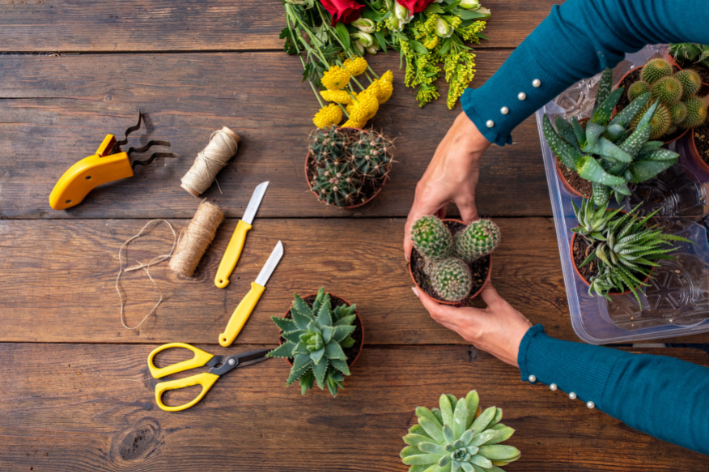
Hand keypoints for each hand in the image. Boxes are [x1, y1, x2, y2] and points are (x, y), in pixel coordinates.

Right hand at [404, 112, 490, 259]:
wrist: (460, 144)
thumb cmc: (459, 167)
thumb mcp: (466, 197)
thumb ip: (469, 215)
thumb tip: (473, 227)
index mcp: (425, 202)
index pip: (413, 229)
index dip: (409, 244)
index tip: (408, 257)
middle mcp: (420, 195)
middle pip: (412, 222)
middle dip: (413, 238)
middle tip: (415, 252)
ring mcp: (424, 188)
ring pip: (419, 212)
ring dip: (422, 225)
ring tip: (428, 238)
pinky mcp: (430, 183)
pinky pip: (426, 203)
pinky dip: (430, 214)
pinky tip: (440, 218)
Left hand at [413, 283, 532, 366]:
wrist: (526, 352)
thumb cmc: (514, 332)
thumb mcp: (500, 305)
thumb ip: (488, 291)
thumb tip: (483, 279)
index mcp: (466, 321)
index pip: (436, 310)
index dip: (424, 299)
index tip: (416, 289)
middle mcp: (464, 330)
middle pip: (438, 317)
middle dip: (429, 303)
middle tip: (425, 289)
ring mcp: (469, 336)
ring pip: (447, 322)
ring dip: (441, 309)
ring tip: (441, 294)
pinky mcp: (476, 339)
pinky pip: (458, 325)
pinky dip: (454, 314)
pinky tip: (460, 305)